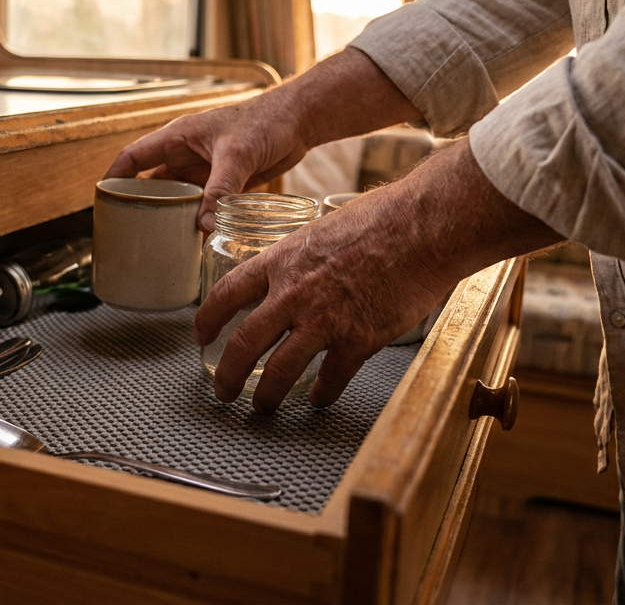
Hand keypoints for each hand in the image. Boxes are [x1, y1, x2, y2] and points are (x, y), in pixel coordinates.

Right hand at [104, 48, 420, 230]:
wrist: (300, 120)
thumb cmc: (266, 122)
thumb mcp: (238, 155)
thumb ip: (221, 190)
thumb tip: (203, 226)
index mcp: (178, 137)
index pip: (134, 157)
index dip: (114, 177)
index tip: (101, 200)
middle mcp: (186, 153)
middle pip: (153, 182)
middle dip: (141, 205)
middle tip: (130, 233)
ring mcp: (205, 168)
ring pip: (178, 196)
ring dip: (170, 216)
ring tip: (158, 242)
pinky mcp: (224, 180)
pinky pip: (202, 203)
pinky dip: (195, 219)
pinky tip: (193, 239)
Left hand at [195, 140, 562, 412]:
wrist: (423, 228)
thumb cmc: (380, 218)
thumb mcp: (320, 228)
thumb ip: (299, 257)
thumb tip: (290, 272)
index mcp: (280, 261)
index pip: (225, 296)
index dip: (206, 321)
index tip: (201, 336)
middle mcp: (293, 293)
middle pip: (243, 344)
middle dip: (227, 374)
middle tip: (222, 390)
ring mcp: (324, 320)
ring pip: (279, 371)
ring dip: (266, 395)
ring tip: (262, 407)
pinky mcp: (357, 340)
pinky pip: (331, 379)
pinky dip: (322, 394)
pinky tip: (319, 399)